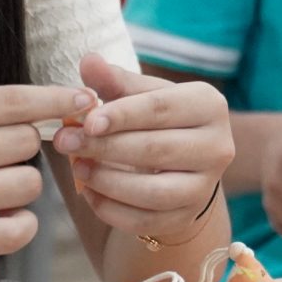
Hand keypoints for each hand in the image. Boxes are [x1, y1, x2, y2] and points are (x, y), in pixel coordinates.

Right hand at [0, 84, 87, 264]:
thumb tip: (54, 108)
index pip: (12, 102)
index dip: (55, 99)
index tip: (83, 99)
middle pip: (25, 142)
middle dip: (23, 147)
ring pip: (28, 183)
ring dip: (21, 185)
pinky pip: (19, 229)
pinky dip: (22, 224)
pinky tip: (5, 218)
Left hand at [53, 54, 234, 242]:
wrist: (182, 166)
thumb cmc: (157, 121)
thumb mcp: (140, 95)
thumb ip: (114, 80)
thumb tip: (89, 60)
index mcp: (208, 105)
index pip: (161, 108)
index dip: (121, 115)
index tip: (86, 121)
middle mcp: (217, 146)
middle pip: (155, 149)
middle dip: (104, 147)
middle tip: (64, 142)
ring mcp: (205, 187)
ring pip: (153, 192)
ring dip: (106, 181)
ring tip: (76, 167)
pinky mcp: (187, 216)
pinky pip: (145, 221)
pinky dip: (111, 209)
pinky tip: (89, 192)